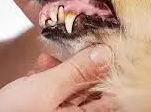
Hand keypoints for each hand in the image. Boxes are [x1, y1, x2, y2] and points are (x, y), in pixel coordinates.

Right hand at [0, 45, 114, 111]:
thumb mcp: (47, 90)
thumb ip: (76, 72)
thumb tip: (104, 54)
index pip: (111, 90)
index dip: (108, 66)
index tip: (101, 45)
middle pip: (91, 84)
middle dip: (79, 63)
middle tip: (69, 48)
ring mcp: (63, 110)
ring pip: (73, 83)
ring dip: (62, 67)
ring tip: (45, 59)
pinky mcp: (49, 106)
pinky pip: (57, 87)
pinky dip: (49, 75)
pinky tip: (38, 68)